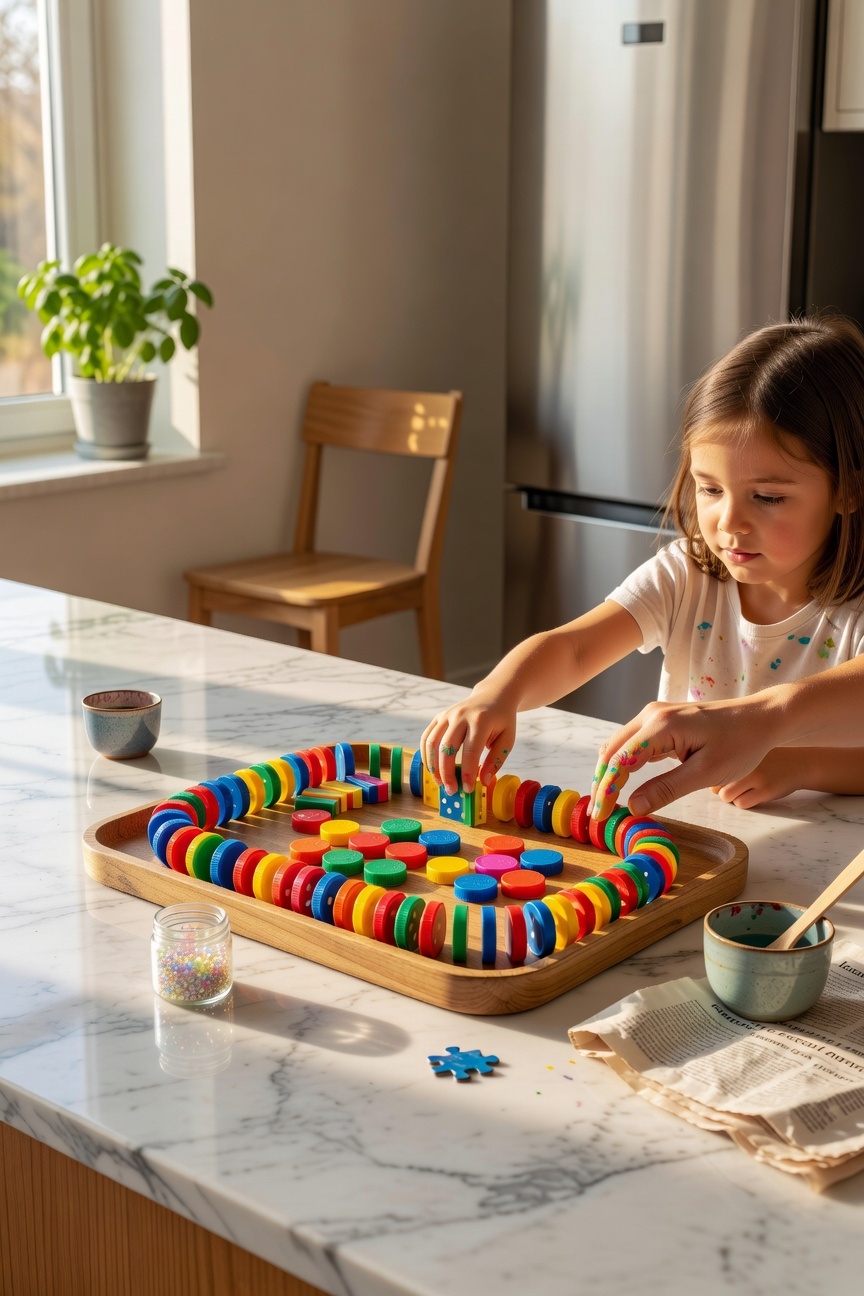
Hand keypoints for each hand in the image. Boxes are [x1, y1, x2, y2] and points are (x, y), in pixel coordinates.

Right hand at [420, 691, 515, 794]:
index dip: (468, 772)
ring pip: (432, 742)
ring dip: (433, 766)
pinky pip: (427, 736)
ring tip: (440, 782)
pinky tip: (432, 768)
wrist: (492, 696)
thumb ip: (496, 760)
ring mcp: (447, 715)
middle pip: (447, 747)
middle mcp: (460, 716)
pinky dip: (426, 754)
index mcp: (481, 721)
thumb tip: (483, 781)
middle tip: (451, 790)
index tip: (467, 789)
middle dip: (447, 772)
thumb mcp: (507, 739)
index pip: (471, 751)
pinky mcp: (439, 716)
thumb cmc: (501, 720)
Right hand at [588, 697, 781, 817]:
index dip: (607, 790)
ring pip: (619, 746)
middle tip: (598, 813)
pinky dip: (624, 764)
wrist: (761, 719)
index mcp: (661, 725)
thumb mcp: (706, 773)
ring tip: (606, 802)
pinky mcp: (662, 721)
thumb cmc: (740, 744)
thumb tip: (632, 807)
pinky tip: (623, 783)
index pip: (620, 760)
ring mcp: (655, 715)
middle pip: (612, 751)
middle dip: (602, 782)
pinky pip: (633, 743)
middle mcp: (651, 715)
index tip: (600, 816)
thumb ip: (667, 789)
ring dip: (610, 773)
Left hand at [710, 749, 807, 807]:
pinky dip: (746, 802)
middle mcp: (743, 761)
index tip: (728, 775)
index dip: (716, 777)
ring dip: (733, 797)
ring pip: (726, 797)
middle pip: (714, 786)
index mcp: (735, 749)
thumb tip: (703, 781)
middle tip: (739, 783)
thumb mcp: (745, 752)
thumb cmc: (765, 759)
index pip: (709, 770)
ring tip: (747, 788)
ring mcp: (755, 776)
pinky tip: (756, 793)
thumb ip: (725, 760)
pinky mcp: (765, 790)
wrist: (797, 762)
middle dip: (722, 788)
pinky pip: (742, 804)